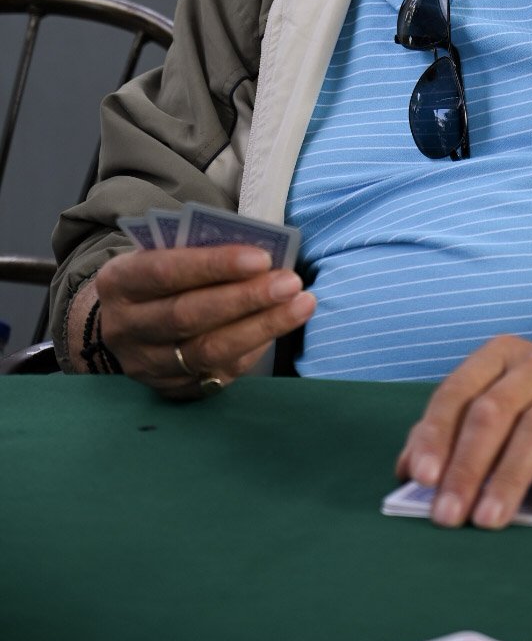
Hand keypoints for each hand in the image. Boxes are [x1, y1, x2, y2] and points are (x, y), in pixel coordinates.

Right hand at [91, 245, 315, 398]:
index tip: (261, 258)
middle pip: (188, 316)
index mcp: (120, 282)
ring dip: (261, 327)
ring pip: (207, 352)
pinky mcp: (170, 390)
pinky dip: (253, 349)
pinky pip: (218, 374)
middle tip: (291, 282)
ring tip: (302, 304)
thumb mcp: (163, 252)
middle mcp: (126, 328)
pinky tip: (280, 327)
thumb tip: (259, 252)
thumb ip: (198, 250)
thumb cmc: (160, 273)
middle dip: (245, 299)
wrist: (126, 322)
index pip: (166, 272)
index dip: (214, 265)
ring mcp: (146, 365)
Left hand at [395, 334, 531, 529]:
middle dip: (466, 465)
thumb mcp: (506, 400)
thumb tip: (407, 471)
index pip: (459, 392)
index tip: (418, 478)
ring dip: (510, 477)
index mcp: (503, 356)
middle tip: (446, 515)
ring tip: (489, 521)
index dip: (435, 434)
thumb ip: (456, 429)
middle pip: (494, 411)